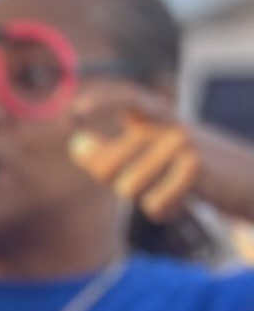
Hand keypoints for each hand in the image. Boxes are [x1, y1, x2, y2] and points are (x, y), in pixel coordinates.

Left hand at [66, 82, 253, 222]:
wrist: (247, 182)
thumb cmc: (190, 171)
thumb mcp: (152, 156)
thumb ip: (111, 151)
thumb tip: (76, 142)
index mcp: (157, 118)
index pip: (128, 99)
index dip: (101, 101)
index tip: (73, 114)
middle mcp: (168, 125)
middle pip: (104, 165)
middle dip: (115, 183)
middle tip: (150, 181)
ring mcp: (183, 142)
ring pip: (127, 187)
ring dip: (145, 199)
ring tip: (172, 189)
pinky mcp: (196, 166)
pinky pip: (153, 204)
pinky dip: (164, 211)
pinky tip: (185, 200)